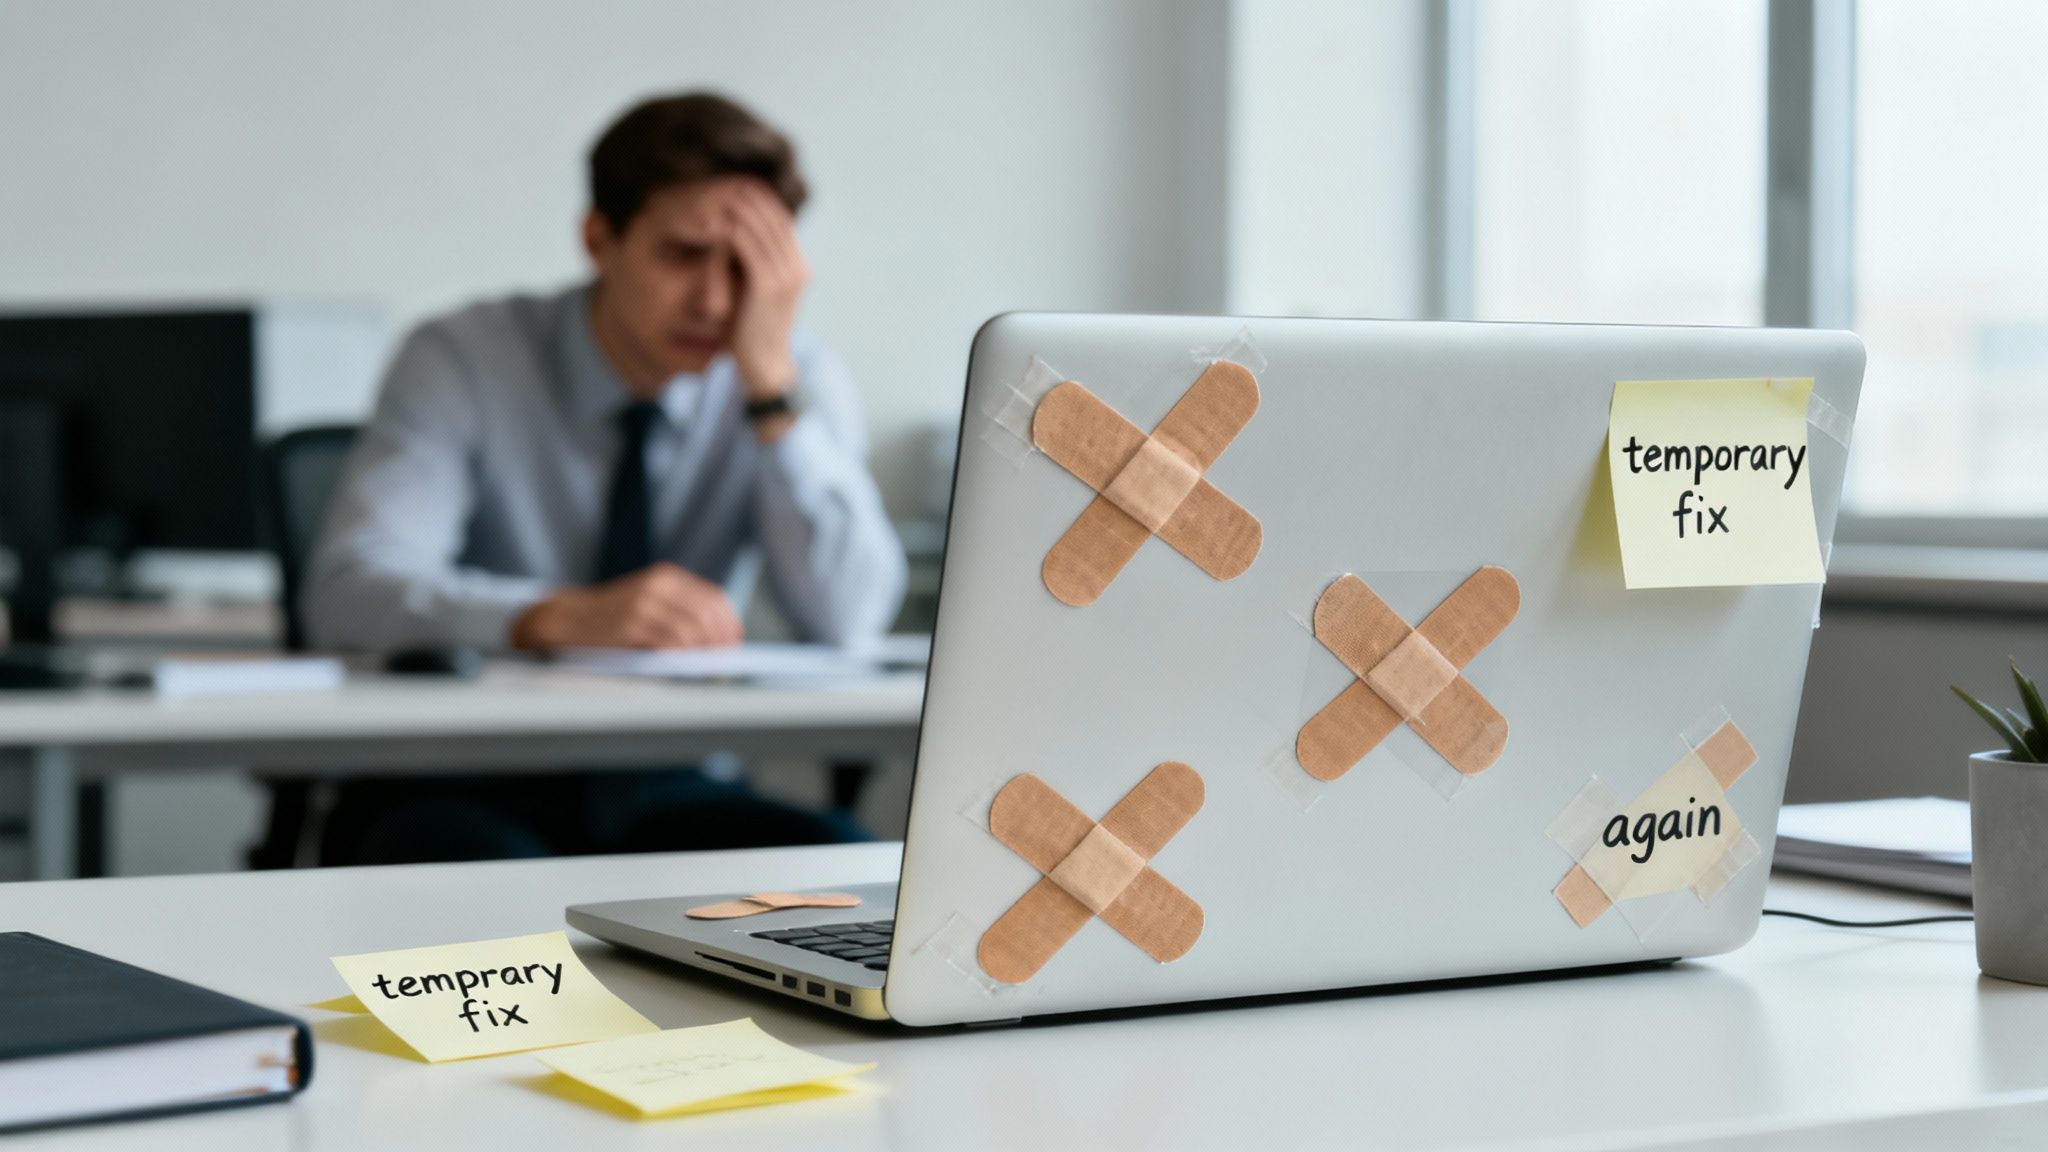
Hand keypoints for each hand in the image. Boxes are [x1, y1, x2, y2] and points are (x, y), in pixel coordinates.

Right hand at [510, 562, 743, 650]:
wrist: (565, 619)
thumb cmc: (611, 620)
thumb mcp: (648, 604)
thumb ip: (680, 613)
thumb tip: (718, 642)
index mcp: (667, 578)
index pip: (714, 598)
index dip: (730, 624)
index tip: (733, 646)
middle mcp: (658, 585)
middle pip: (708, 614)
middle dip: (720, 642)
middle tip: (721, 664)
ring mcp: (643, 603)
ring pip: (691, 629)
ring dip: (703, 653)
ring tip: (705, 670)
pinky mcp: (629, 624)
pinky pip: (668, 642)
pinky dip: (681, 656)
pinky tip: (682, 667)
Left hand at [723, 179, 808, 401]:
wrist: (763, 368)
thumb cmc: (752, 334)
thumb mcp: (755, 294)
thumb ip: (751, 267)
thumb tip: (732, 242)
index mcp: (798, 266)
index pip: (779, 216)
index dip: (754, 198)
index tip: (726, 186)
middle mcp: (797, 266)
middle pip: (770, 213)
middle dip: (741, 194)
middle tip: (713, 181)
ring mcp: (786, 274)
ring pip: (756, 222)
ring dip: (729, 206)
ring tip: (703, 194)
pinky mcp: (768, 284)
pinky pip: (743, 242)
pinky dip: (723, 227)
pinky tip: (704, 220)